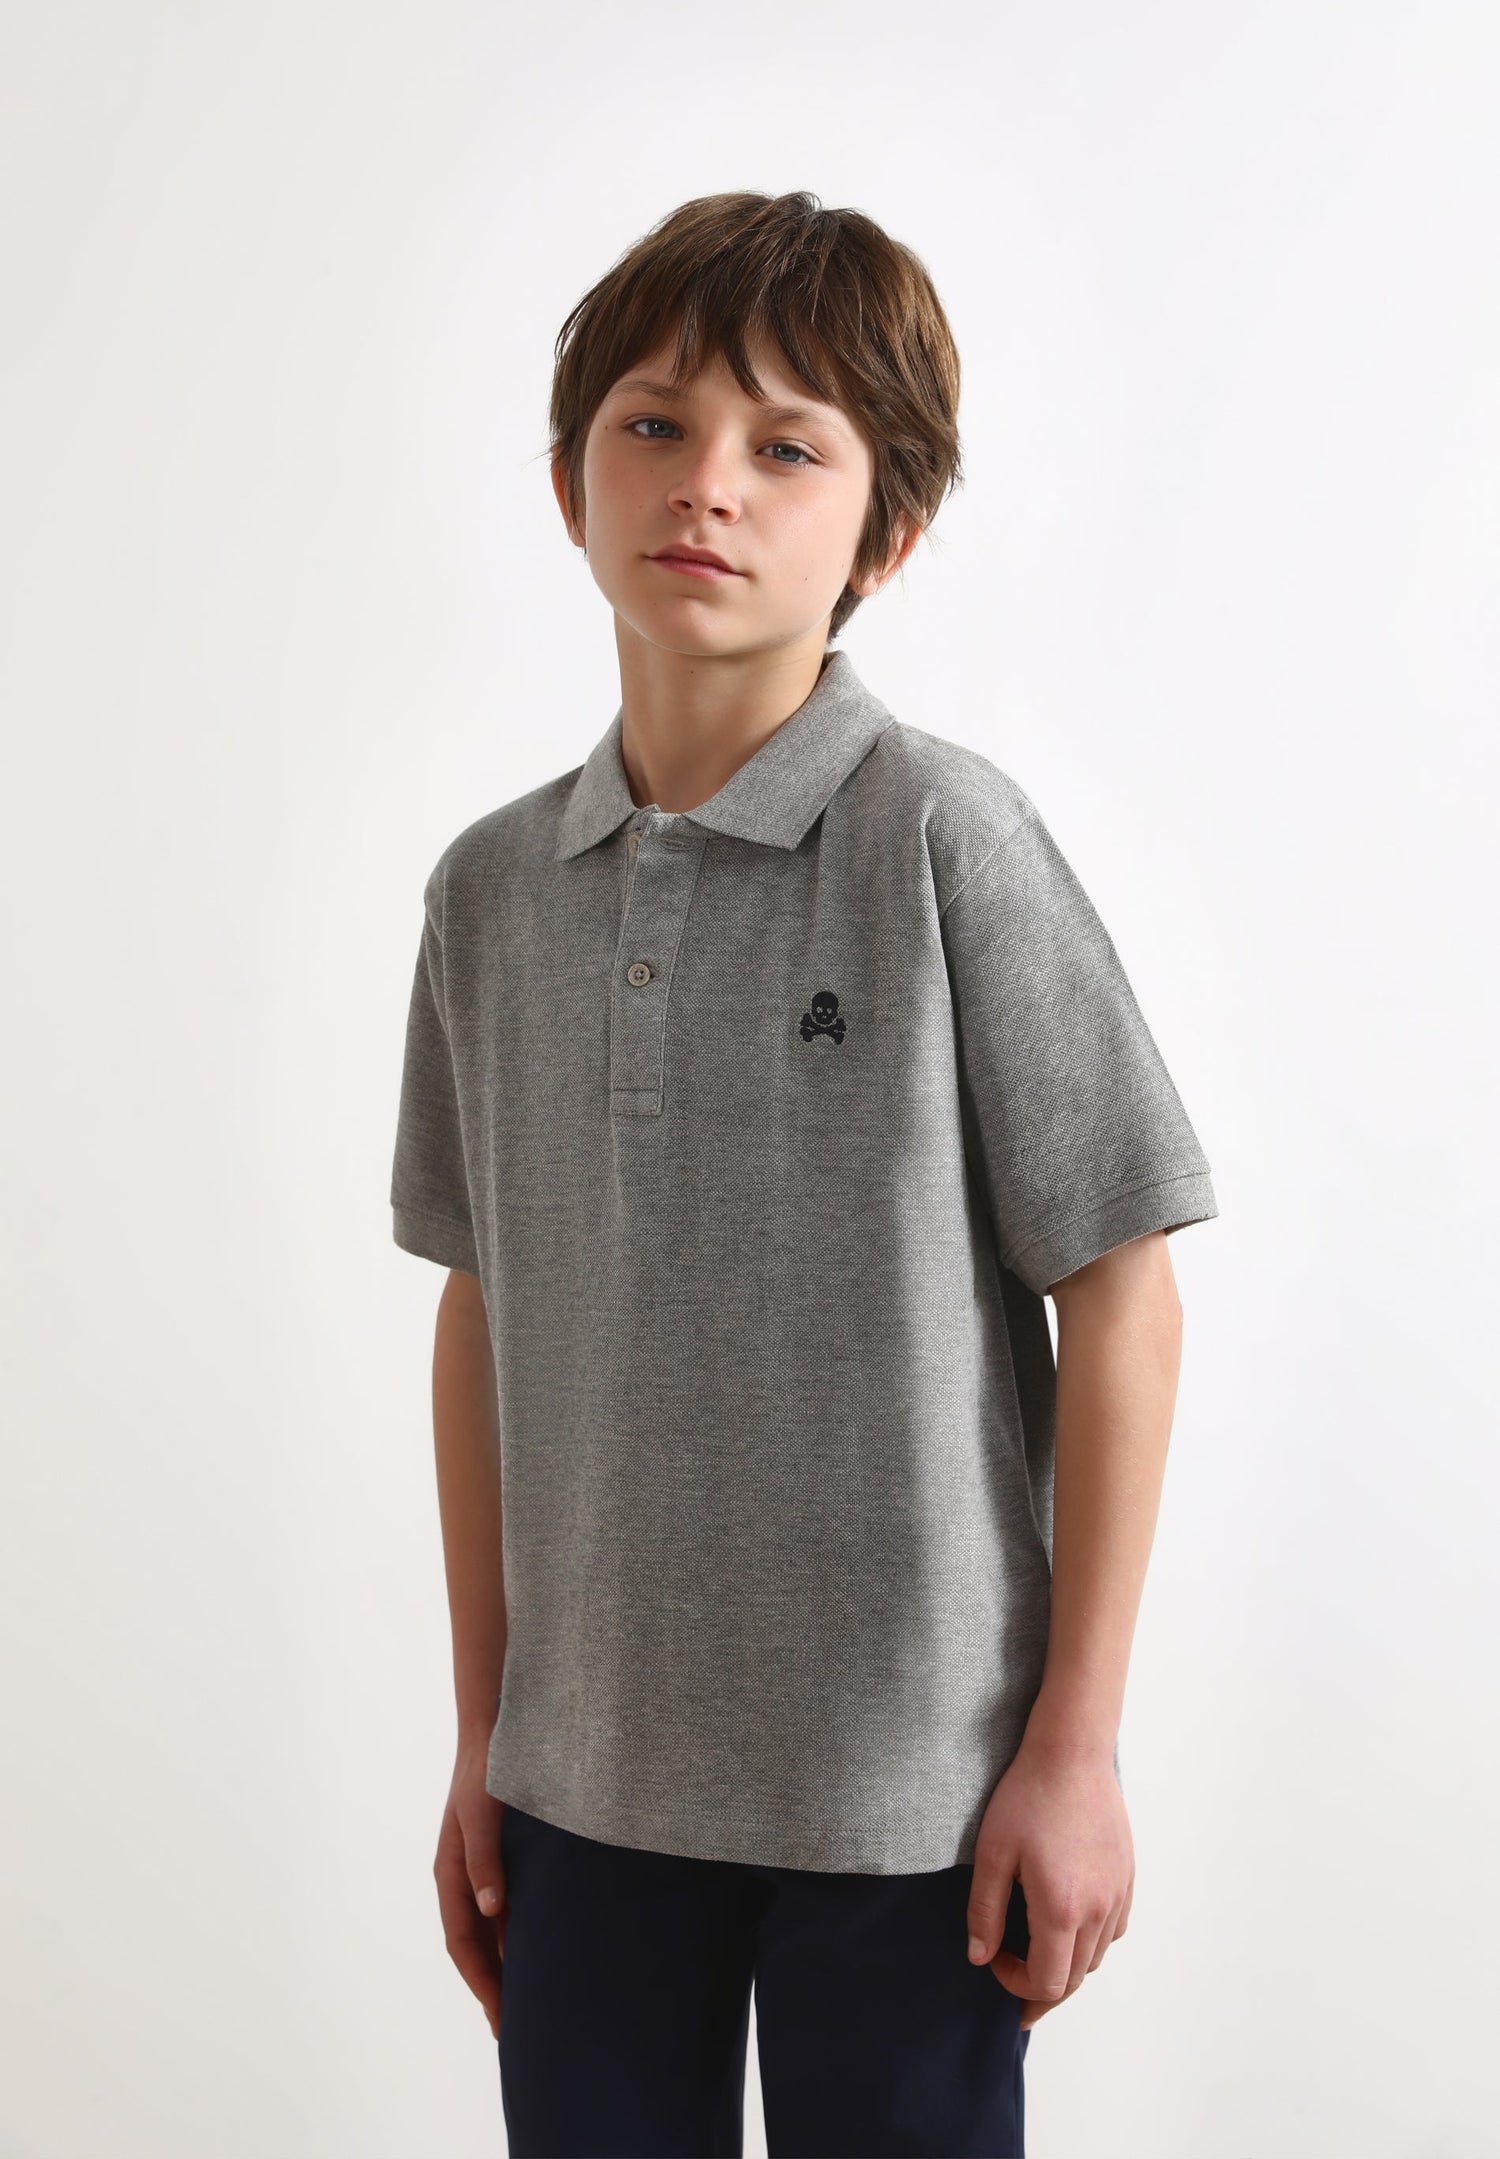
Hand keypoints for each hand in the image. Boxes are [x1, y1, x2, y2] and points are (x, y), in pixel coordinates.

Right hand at [434, 1739, 507, 2040]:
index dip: (481, 1983)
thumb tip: (491, 1909)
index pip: (463, 1945)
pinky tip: (542, 1951)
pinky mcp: (503, 1860)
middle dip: (492, 1988)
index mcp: (450, 1875)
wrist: (495, 1731)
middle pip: (475, 1947)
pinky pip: (509, 1910)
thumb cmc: (485, 1771)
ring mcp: (482, 1872)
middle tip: (516, 2029)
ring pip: (492, 1932)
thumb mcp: (481, 1815)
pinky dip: (520, 1936)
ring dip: (507, 1966)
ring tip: (531, 2002)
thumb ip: (484, 1859)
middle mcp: (464, 1880)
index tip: (501, 2017)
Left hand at [963, 1737, 1134, 2031]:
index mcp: (1062, 1909)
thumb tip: (979, 1958)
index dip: (1017, 1985)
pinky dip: (1092, 1943)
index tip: (995, 1962)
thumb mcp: (992, 1854)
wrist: (1072, 1752)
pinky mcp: (1127, 1875)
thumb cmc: (1027, 1797)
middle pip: (1076, 1978)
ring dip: (1068, 1967)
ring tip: (1040, 1958)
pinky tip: (1071, 1928)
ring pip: (1097, 1957)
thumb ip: (984, 1912)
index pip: (1048, 1981)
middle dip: (1044, 1990)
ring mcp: (1118, 1893)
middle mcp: (1098, 1909)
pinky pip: (1114, 1929)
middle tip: (1018, 1992)